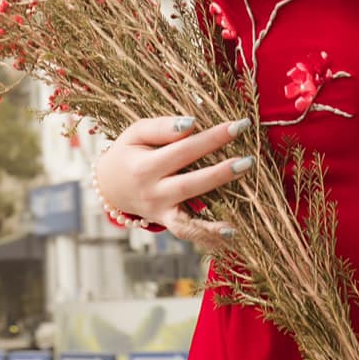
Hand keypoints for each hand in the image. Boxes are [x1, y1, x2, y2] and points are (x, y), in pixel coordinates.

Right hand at [94, 114, 253, 248]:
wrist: (109, 186)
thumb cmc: (128, 153)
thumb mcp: (136, 132)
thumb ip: (162, 127)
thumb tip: (193, 124)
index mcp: (143, 167)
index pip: (183, 150)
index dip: (212, 138)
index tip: (238, 126)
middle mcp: (152, 193)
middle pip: (191, 183)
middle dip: (221, 172)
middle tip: (249, 159)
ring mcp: (160, 212)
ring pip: (190, 216)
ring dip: (217, 211)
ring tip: (242, 204)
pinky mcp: (166, 222)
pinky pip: (188, 232)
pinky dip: (209, 235)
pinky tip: (232, 232)